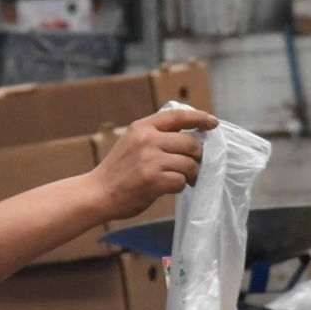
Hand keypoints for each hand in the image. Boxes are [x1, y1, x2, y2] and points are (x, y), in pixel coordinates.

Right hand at [90, 107, 217, 218]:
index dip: (200, 118)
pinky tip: (169, 187)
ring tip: (182, 179)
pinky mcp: (153, 179)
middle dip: (197, 157)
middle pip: (190, 143)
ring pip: (189, 164)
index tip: (213, 123)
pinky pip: (181, 181)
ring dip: (190, 174)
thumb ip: (156, 136)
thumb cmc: (118, 171)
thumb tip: (190, 137)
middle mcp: (147, 139)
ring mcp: (150, 159)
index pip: (178, 116)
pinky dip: (180, 186)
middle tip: (193, 167)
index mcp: (142, 127)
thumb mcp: (133, 142)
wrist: (97, 193)